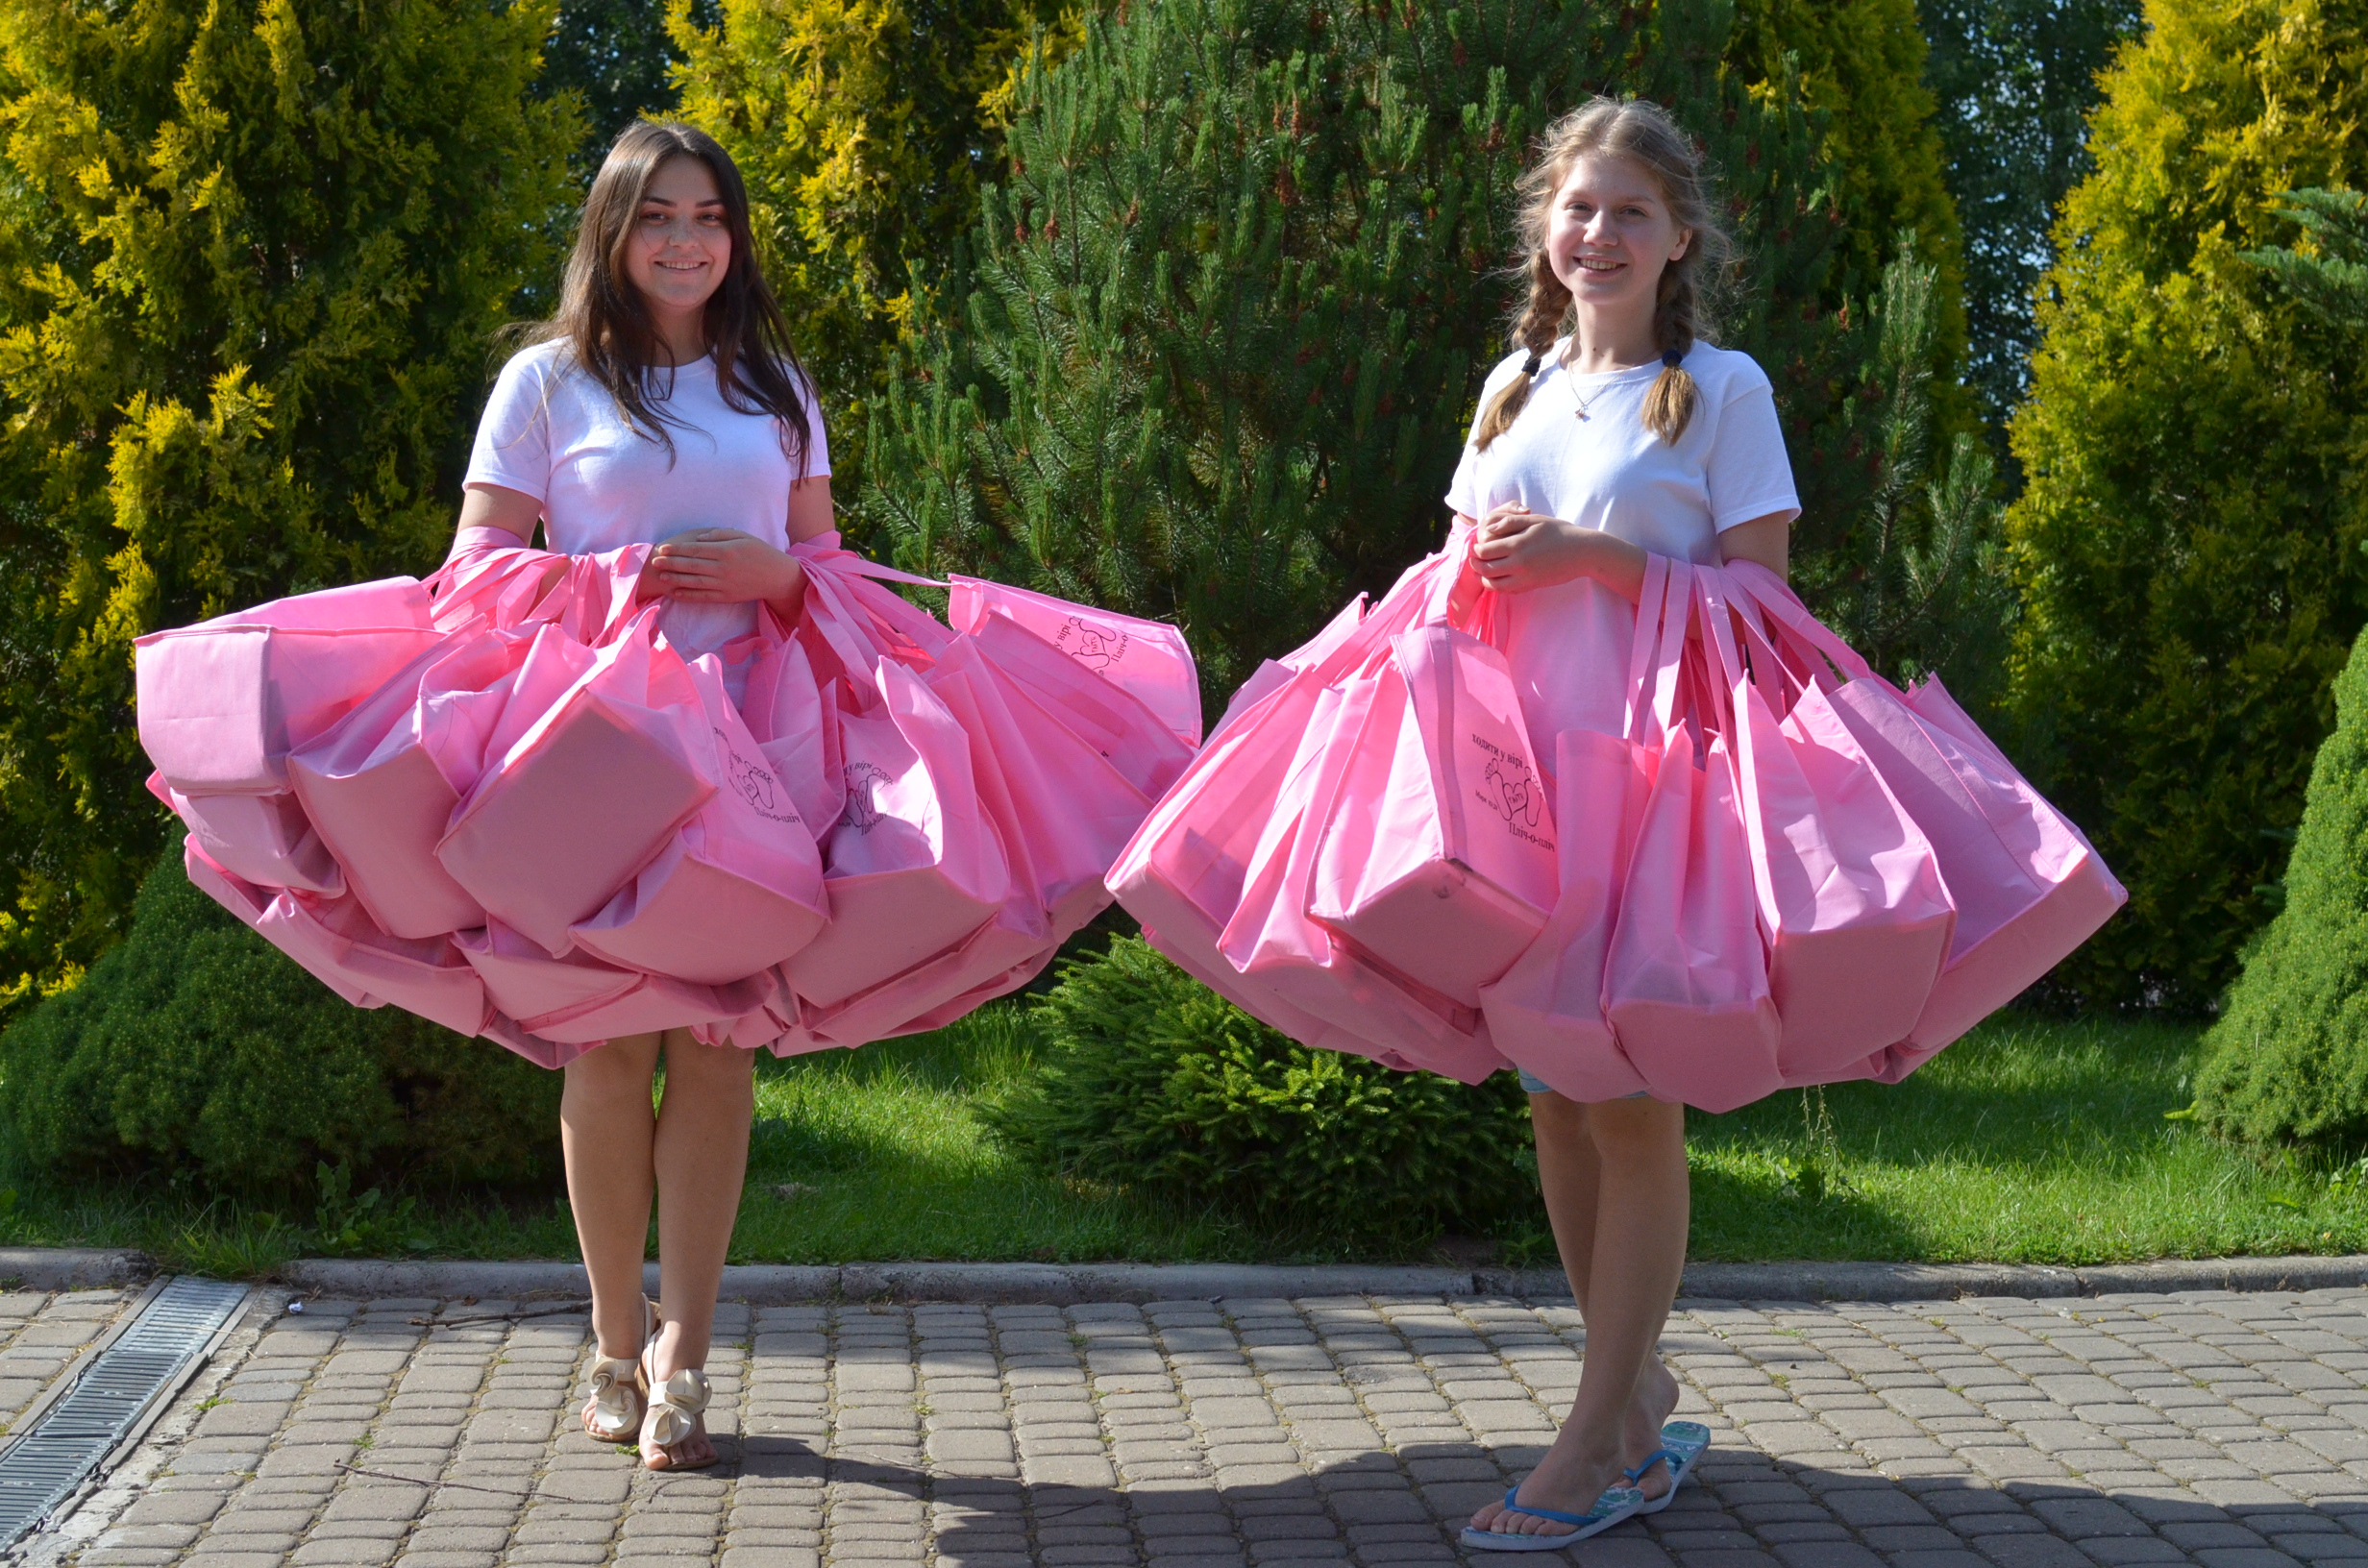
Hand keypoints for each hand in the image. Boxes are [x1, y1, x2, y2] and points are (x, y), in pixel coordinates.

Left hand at [641, 528, 802, 606]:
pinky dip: (688, 595)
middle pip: (691, 565)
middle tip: (654, 562)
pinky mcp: (727, 597)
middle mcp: (723, 568)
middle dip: (671, 563)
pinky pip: (704, 596)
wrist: (777, 576)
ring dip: (676, 579)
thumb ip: (720, 535)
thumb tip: (699, 538)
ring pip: (695, 582)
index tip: (663, 548)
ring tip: (662, 576)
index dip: (677, 549)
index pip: (695, 549)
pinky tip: (676, 593)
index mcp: (726, 551)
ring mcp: (724, 584)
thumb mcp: (743, 536)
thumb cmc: (760, 552)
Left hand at [1470, 503, 1590, 593]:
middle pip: (1485, 568)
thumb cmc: (1559, 531)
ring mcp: (1525, 577)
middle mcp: (1519, 563)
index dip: (1476, 548)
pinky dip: (1496, 586)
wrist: (1582, 552)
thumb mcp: (1535, 520)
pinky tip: (1496, 578)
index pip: (1485, 550)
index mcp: (1518, 543)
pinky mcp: (1531, 586)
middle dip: (1475, 564)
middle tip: (1474, 558)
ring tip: (1481, 571)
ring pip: (1493, 584)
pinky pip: (1507, 590)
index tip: (1475, 545)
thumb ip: (1510, 522)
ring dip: (1482, 578)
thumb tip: (1489, 529)